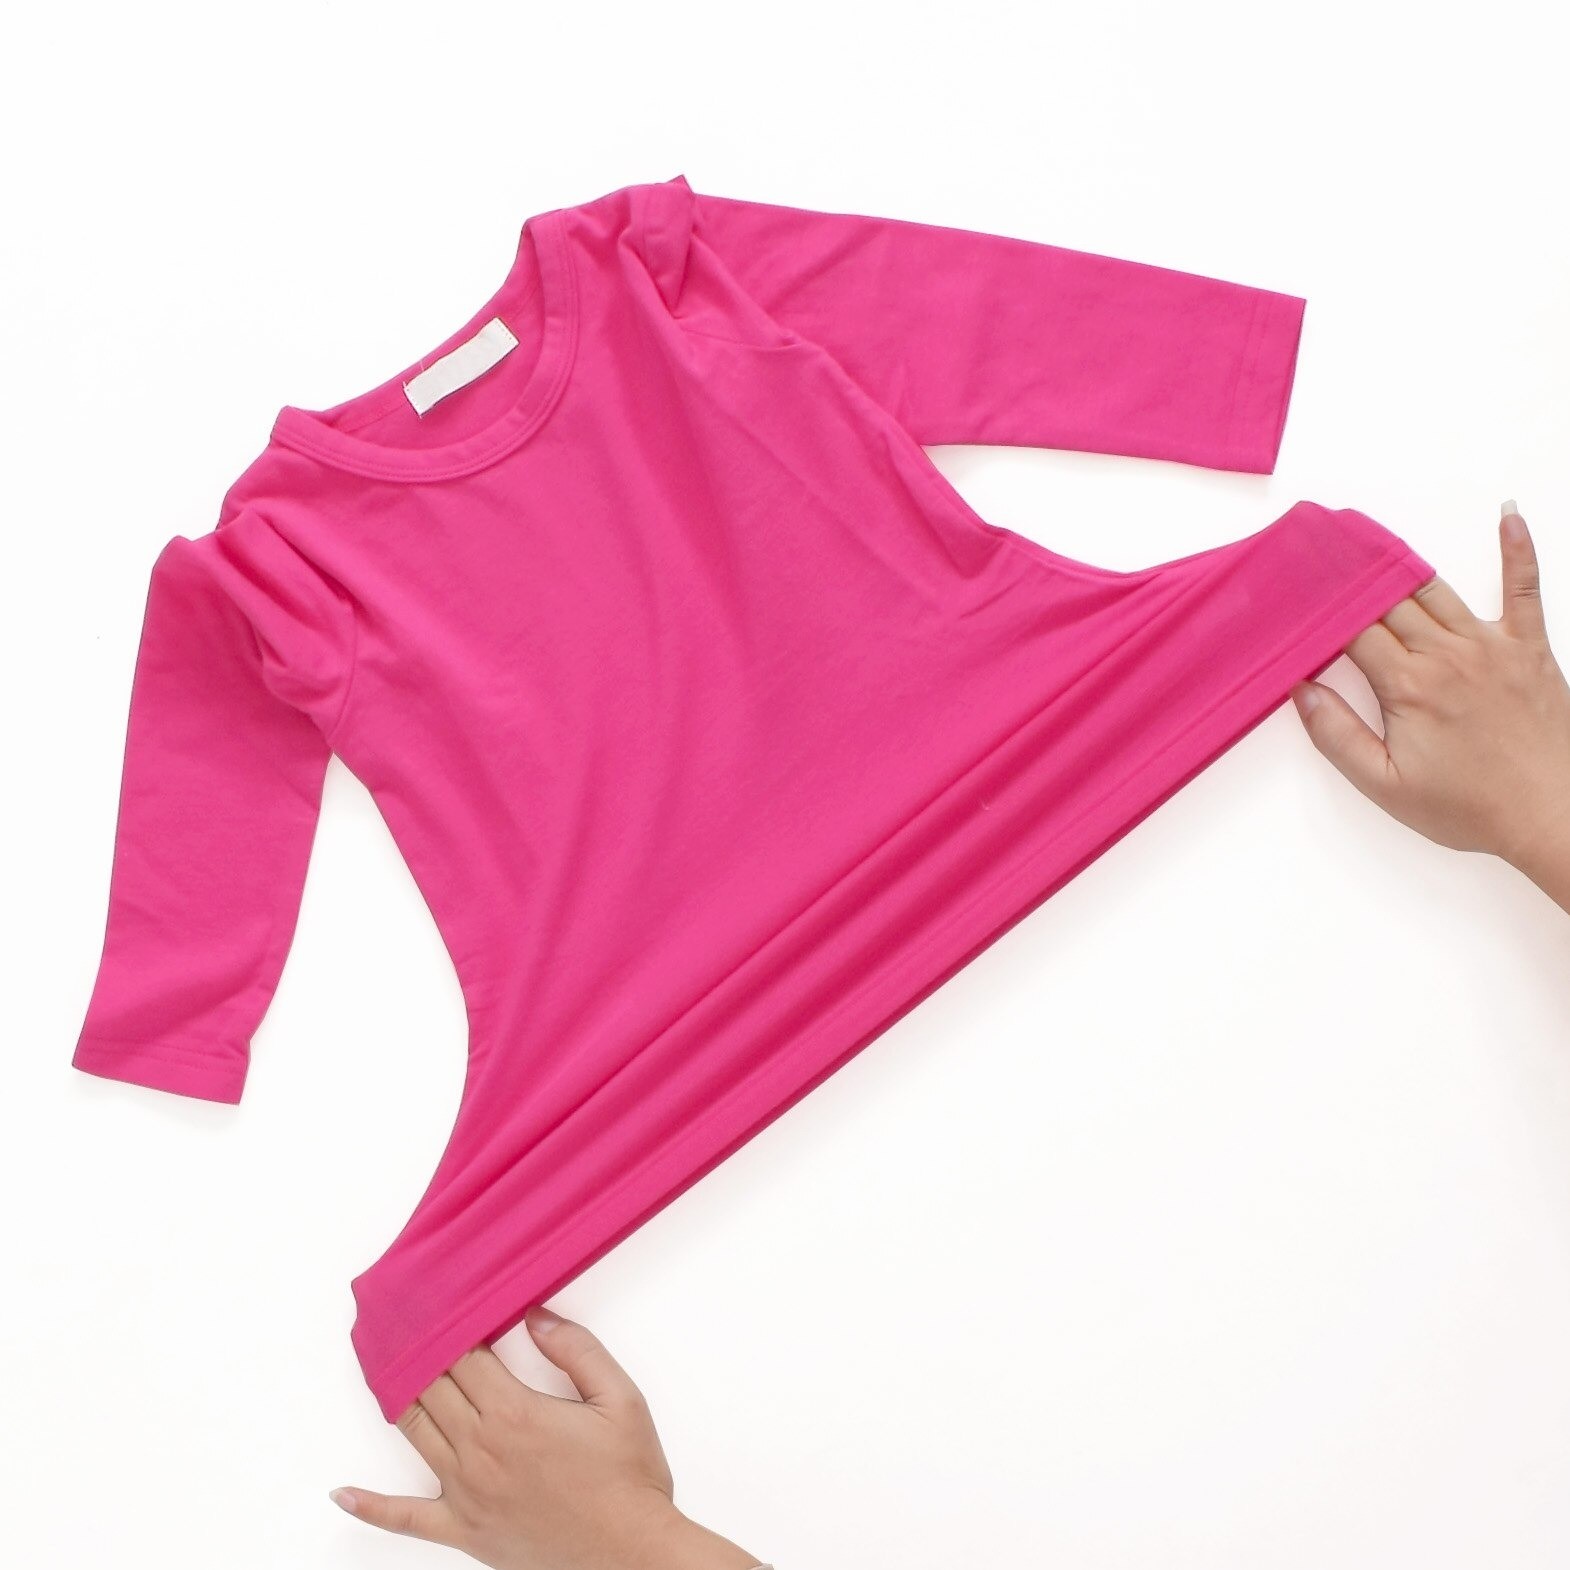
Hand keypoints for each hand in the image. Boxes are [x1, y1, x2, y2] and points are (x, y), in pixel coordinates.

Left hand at [329, 1306, 761, 1569]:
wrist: (632, 1554)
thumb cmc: (630, 1479)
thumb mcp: (621, 1399)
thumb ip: (577, 1350)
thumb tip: (537, 1317)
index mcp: (515, 1414)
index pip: (464, 1356)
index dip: (449, 1324)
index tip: (435, 1300)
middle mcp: (480, 1450)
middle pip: (433, 1386)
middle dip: (416, 1350)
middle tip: (400, 1321)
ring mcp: (466, 1493)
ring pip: (415, 1433)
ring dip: (395, 1397)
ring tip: (380, 1366)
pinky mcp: (463, 1531)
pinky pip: (405, 1518)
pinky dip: (369, 1506)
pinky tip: (343, 1494)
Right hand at [1290, 502, 1569, 909]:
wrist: (1552, 815)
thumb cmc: (1470, 807)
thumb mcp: (1386, 784)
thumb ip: (1337, 734)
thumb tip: (1302, 689)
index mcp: (1408, 686)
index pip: (1352, 631)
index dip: (1321, 611)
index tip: (1297, 591)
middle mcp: (1447, 654)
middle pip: (1388, 604)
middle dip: (1351, 580)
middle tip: (1322, 552)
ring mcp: (1492, 645)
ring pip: (1436, 591)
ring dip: (1402, 564)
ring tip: (1372, 539)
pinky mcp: (1529, 648)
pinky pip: (1523, 587)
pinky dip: (1517, 548)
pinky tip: (1507, 515)